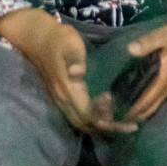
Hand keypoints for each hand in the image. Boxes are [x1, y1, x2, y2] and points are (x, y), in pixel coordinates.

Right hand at [0, 9, 133, 133]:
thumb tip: (77, 74)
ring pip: (80, 121)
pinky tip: (103, 110)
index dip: (109, 123)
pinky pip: (76, 114)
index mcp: (68, 89)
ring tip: (119, 118)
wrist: (37, 37)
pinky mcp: (59, 95)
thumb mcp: (70, 45)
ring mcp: (59, 98)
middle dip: (107, 128)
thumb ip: (76, 61)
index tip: (130, 124)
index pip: (90, 117)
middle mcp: (63, 99)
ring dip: (99, 124)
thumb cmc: (58, 39)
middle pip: (86, 124)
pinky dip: (91, 117)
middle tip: (129, 124)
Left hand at [107, 22, 166, 122]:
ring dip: (146, 111)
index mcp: (165, 75)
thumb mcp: (166, 34)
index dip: (136, 106)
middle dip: (139, 114)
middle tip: (123, 120)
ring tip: (132, 117)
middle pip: (153, 104)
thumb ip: (148, 42)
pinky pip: (163, 99)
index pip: (148, 96)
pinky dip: (153, 105)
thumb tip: (130, 49)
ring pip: (158, 103)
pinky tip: (147, 107)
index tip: (122, 115)